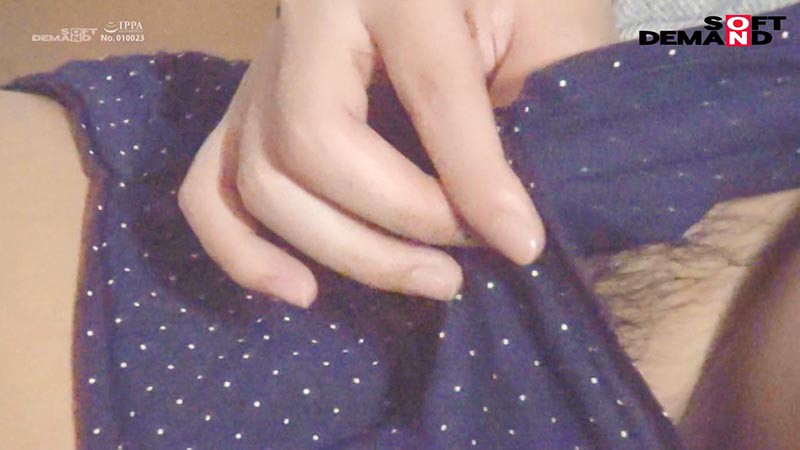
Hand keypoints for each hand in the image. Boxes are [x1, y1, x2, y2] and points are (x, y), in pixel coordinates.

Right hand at [179, 0, 550, 306]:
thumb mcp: (542, 20)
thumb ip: (542, 94)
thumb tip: (517, 225)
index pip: (428, 90)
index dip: (475, 180)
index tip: (522, 245)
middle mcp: (307, 22)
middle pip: (313, 144)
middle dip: (396, 225)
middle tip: (463, 262)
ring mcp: (262, 72)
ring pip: (261, 181)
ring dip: (344, 254)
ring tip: (427, 282)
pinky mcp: (245, 113)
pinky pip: (209, 189)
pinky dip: (243, 252)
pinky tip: (301, 291)